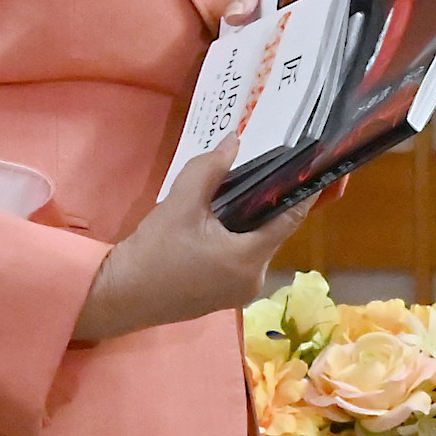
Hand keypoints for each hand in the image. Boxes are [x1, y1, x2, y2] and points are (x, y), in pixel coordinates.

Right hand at [71, 140, 316, 340]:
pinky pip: (244, 259)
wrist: (120, 296)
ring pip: (258, 244)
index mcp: (249, 258)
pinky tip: (223, 221)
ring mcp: (242, 292)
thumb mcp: (180, 204)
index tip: (315, 166)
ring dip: (252, 221)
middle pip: (274, 230)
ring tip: (240, 191)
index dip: (304, 190)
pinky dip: (239, 239)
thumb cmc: (152, 252)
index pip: (291, 217)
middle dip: (269, 202)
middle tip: (265, 170)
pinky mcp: (227, 296)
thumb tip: (234, 139)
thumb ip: (210, 169)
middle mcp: (255, 279)